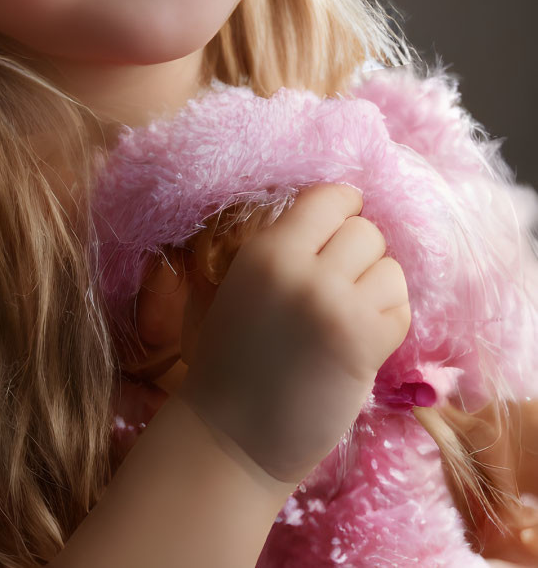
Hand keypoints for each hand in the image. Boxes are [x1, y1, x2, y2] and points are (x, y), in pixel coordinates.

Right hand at [178, 183, 410, 485]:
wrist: (231, 435)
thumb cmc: (232, 361)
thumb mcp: (243, 284)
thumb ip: (284, 248)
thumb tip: (338, 216)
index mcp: (265, 250)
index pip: (329, 197)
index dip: (343, 212)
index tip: (340, 234)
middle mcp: (300, 269)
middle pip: (366, 230)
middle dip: (362, 257)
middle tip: (342, 287)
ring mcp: (333, 304)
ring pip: (391, 268)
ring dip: (379, 290)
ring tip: (351, 316)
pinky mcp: (363, 343)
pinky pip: (401, 308)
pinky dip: (389, 323)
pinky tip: (361, 342)